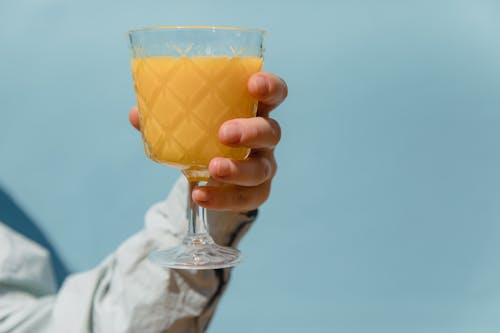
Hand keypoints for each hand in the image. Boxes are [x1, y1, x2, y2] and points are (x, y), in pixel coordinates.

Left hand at [129, 72, 287, 211]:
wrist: (212, 172)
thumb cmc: (205, 135)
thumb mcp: (191, 123)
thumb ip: (166, 116)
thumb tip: (136, 114)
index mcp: (252, 110)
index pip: (274, 94)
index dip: (269, 87)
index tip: (253, 84)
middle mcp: (264, 137)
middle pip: (271, 131)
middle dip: (251, 132)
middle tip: (224, 134)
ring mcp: (264, 165)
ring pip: (262, 169)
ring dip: (238, 169)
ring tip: (213, 168)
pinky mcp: (257, 191)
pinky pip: (247, 198)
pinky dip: (223, 198)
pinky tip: (200, 195)